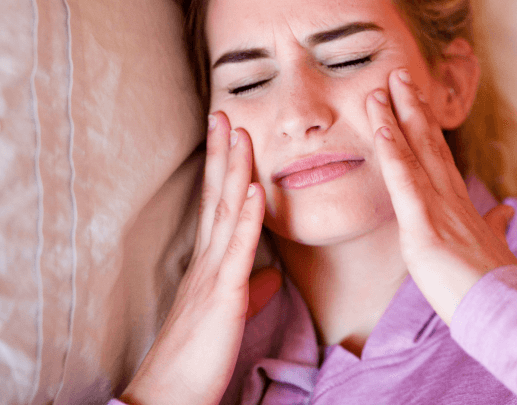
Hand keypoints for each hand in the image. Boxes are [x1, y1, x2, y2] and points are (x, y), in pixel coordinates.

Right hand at [121, 113, 279, 404]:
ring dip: (234, 170)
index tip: (230, 135)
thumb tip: (273, 278)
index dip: (224, 169)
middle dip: (223, 154)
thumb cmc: (199, 354)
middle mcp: (207, 260)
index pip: (217, 205)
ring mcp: (212, 274)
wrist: (171, 392)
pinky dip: (248, 217)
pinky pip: (237, 249)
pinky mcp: (222, 295)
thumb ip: (252, 290)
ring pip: (226, 212)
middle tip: (226, 113)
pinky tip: (255, 188)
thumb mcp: (230, 312)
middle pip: (217, 197)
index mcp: (210, 263)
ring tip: (240, 132)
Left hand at [366, 69, 516, 324]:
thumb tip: (505, 211)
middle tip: (398, 75)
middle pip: (429, 145)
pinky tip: (382, 129)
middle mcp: (451, 199)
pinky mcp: (426, 228)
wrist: (503, 310)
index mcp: (461, 205)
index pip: (440, 158)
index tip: (416, 101)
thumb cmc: (494, 284)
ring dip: (397, 118)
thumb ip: (496, 224)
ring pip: (415, 155)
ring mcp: (439, 210)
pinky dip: (393, 154)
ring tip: (381, 88)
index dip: (426, 128)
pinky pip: (405, 183)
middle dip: (412, 108)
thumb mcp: (494, 247)